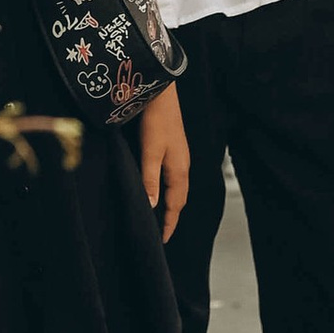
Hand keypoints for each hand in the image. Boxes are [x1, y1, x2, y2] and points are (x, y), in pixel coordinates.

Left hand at [137, 85, 189, 239]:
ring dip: (170, 203)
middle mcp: (182, 165)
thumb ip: (150, 180)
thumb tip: (151, 207)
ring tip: (159, 215)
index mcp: (179, 170)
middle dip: (171, 216)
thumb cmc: (156, 120)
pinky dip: (168, 189)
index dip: (169, 224)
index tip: (163, 241)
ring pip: (177, 187)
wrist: (162, 91)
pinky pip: (173, 177)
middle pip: (179, 198)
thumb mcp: (150, 152)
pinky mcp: (173, 148)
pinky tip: (158, 187)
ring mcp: (179, 156)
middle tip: (161, 232)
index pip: (176, 206)